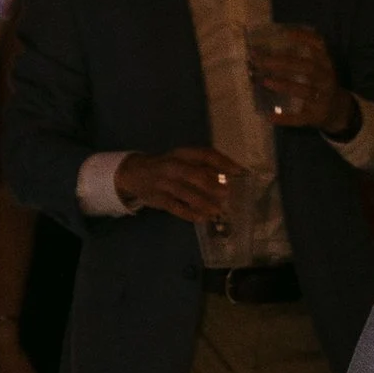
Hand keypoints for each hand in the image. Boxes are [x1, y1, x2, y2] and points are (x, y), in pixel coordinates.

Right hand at [116, 145, 235, 223]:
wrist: (134, 173)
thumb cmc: (168, 167)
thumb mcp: (183, 161)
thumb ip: (204, 168)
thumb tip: (230, 177)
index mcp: (182, 154)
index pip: (205, 154)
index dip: (223, 162)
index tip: (239, 171)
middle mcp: (172, 166)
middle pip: (193, 174)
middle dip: (211, 184)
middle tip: (227, 194)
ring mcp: (164, 182)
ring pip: (185, 192)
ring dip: (203, 202)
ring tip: (217, 210)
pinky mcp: (158, 198)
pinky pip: (175, 207)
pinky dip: (189, 213)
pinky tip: (202, 218)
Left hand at [246, 25, 351, 133]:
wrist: (339, 111)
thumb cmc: (320, 84)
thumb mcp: (319, 68)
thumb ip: (300, 57)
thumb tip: (265, 50)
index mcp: (326, 64)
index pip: (319, 46)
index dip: (304, 37)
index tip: (284, 33)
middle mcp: (326, 79)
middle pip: (308, 68)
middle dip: (283, 62)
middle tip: (260, 60)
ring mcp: (323, 99)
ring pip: (305, 91)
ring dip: (285, 85)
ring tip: (265, 81)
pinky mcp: (316, 116)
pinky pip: (300, 118)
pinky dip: (285, 118)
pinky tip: (269, 116)